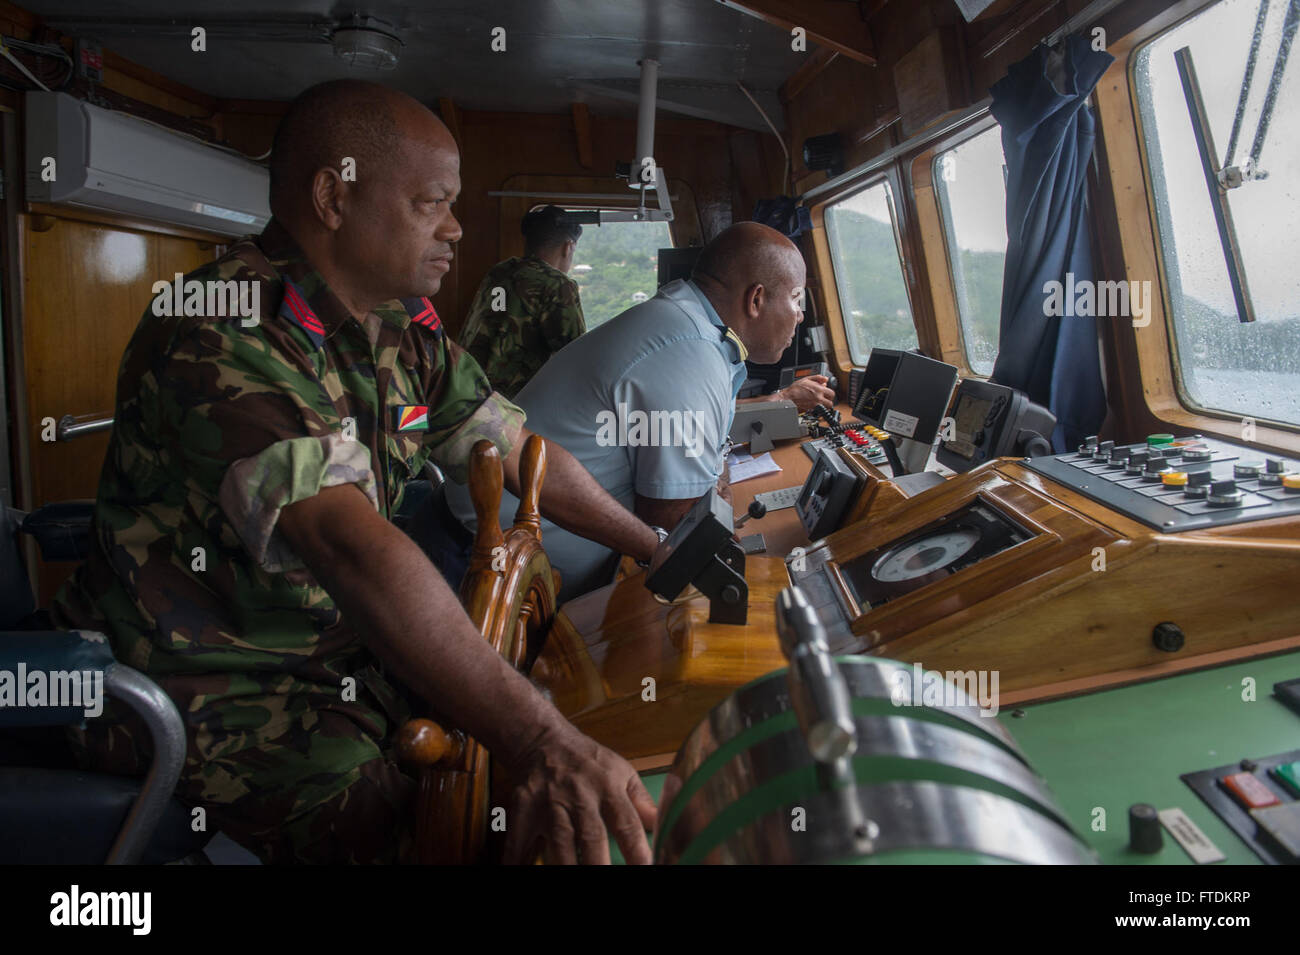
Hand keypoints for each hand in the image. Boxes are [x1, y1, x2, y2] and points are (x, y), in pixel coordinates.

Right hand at [502, 721, 657, 864]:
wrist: (543, 741)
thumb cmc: (587, 761)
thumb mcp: (621, 772)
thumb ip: (641, 802)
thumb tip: (665, 823)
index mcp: (608, 787)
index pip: (627, 823)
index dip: (638, 850)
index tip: (647, 868)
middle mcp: (579, 796)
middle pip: (590, 836)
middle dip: (598, 865)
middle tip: (605, 878)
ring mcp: (549, 804)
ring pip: (559, 842)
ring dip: (565, 865)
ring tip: (572, 880)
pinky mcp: (524, 810)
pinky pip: (519, 840)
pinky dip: (517, 859)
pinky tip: (518, 869)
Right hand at [777, 375, 835, 412]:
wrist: (788, 398)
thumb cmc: (795, 389)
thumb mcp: (807, 379)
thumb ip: (818, 378)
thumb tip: (825, 380)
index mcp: (819, 390)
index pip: (832, 394)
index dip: (830, 394)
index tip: (827, 394)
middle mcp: (818, 398)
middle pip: (830, 403)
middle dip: (828, 402)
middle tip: (824, 400)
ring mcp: (815, 405)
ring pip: (825, 409)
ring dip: (824, 406)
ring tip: (819, 403)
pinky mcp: (811, 411)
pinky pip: (818, 412)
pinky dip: (818, 410)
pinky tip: (813, 406)